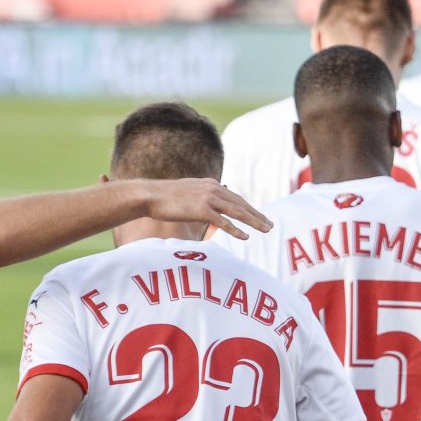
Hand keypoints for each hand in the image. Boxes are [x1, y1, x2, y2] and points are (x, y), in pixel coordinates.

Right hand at [145, 178, 271, 238]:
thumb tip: (208, 206)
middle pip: (241, 204)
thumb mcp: (188, 191)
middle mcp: (213, 189)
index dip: (249, 207)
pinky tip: (246, 236)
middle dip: (257, 215)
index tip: (259, 216)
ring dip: (254, 221)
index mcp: (211, 184)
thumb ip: (201, 196)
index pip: (235, 197)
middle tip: (270, 224)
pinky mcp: (201, 210)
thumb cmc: (165, 197)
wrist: (150, 195)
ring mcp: (208, 199)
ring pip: (237, 212)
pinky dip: (236, 229)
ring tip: (266, 229)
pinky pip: (224, 222)